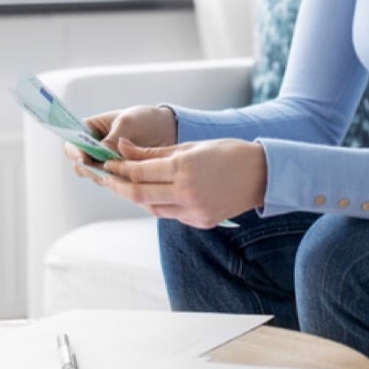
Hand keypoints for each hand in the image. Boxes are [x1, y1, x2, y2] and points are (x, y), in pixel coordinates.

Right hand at [63, 104, 177, 181]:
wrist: (167, 130)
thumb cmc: (144, 120)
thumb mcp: (128, 124)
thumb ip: (112, 141)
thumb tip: (102, 159)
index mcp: (90, 129)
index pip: (72, 142)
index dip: (74, 151)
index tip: (84, 158)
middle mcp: (93, 148)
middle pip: (80, 164)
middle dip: (90, 168)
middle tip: (106, 169)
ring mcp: (104, 162)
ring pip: (95, 176)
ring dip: (105, 176)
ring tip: (124, 171)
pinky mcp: (117, 174)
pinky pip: (111, 183)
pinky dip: (117, 182)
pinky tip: (130, 178)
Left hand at [99, 138, 266, 229]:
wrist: (263, 175)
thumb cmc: (227, 153)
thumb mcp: (190, 146)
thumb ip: (154, 151)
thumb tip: (123, 148)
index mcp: (183, 167)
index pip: (138, 171)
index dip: (118, 168)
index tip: (106, 163)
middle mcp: (186, 192)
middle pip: (138, 193)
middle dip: (117, 185)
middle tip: (105, 177)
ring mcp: (194, 210)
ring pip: (152, 207)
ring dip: (137, 196)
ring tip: (127, 184)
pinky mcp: (201, 222)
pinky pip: (171, 215)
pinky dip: (159, 204)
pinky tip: (156, 194)